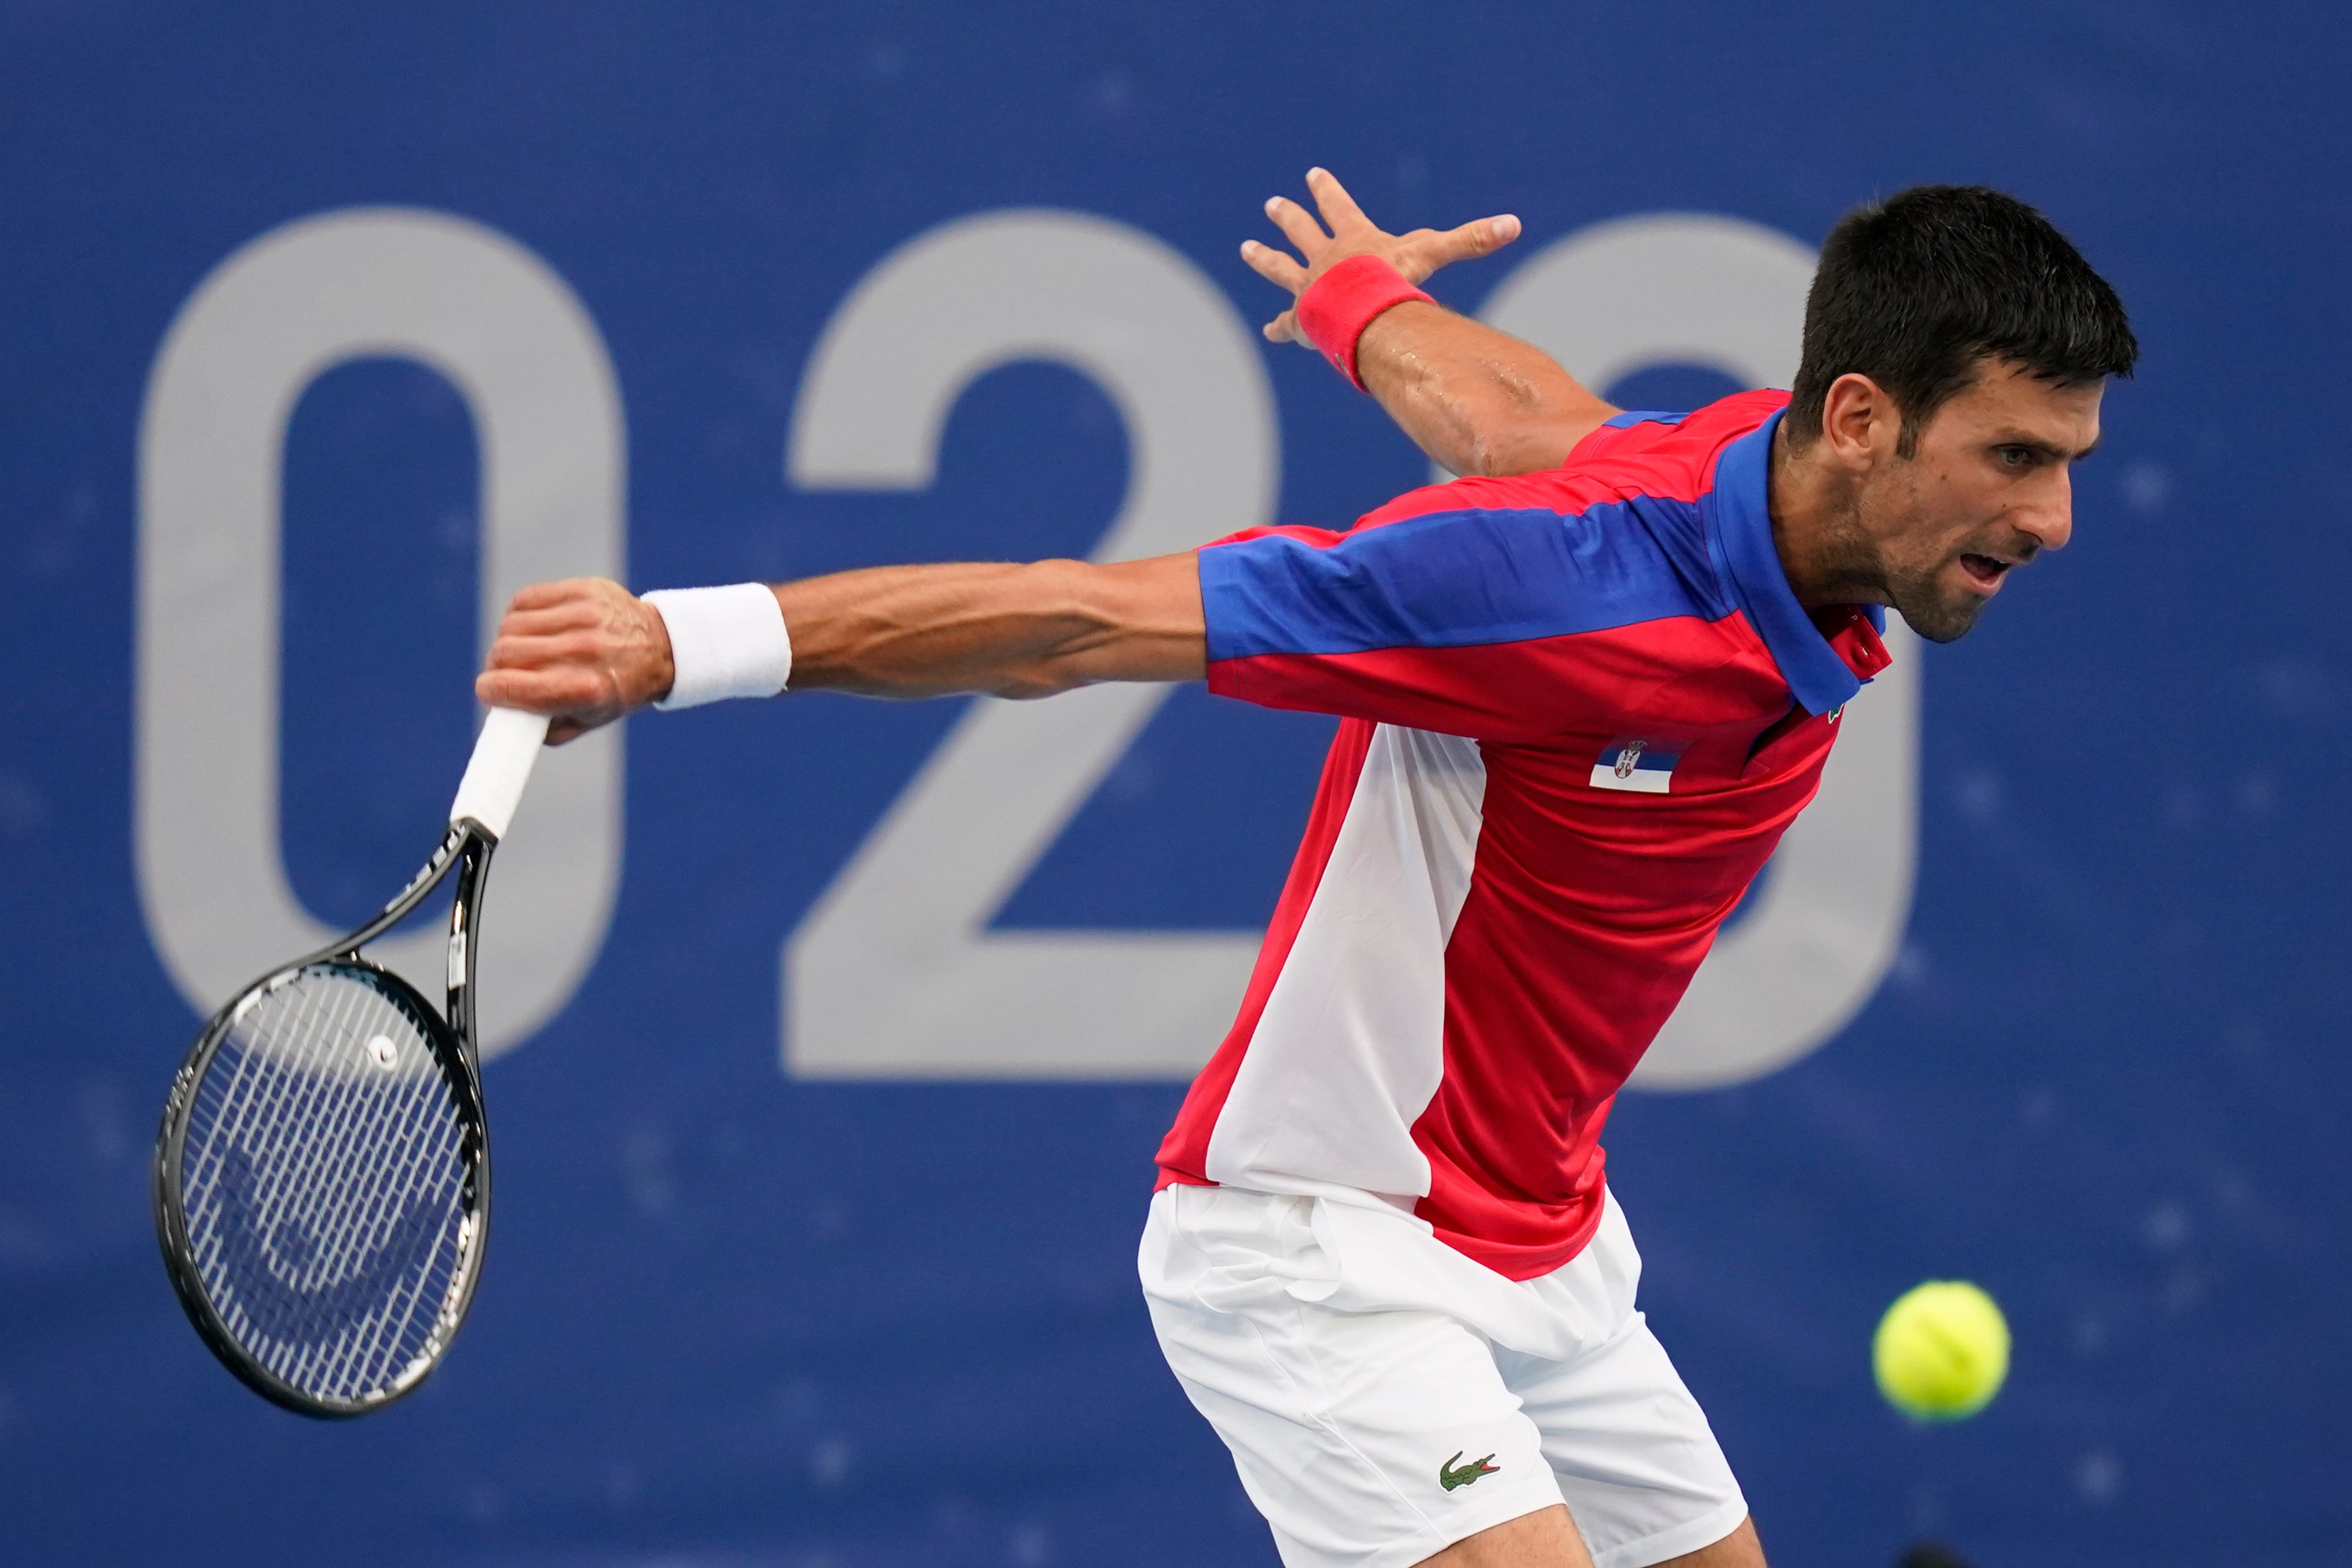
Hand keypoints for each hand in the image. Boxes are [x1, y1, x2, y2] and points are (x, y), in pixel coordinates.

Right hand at [474, 577, 674, 743]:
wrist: (661, 647)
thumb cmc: (616, 689)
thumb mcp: (586, 720)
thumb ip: (540, 726)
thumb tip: (501, 715)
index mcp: (587, 689)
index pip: (513, 686)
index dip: (490, 691)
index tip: (488, 691)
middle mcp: (586, 650)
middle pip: (505, 652)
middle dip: (497, 667)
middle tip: (506, 673)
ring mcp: (585, 615)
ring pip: (511, 624)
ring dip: (508, 640)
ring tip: (525, 650)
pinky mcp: (583, 590)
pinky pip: (526, 599)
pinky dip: (521, 615)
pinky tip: (533, 627)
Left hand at [1241, 167, 1521, 346]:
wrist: (1362, 315)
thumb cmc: (1396, 281)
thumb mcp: (1434, 255)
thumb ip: (1471, 240)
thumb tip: (1513, 225)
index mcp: (1353, 240)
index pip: (1338, 207)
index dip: (1327, 191)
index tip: (1313, 174)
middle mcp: (1325, 260)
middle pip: (1302, 232)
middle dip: (1289, 217)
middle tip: (1273, 205)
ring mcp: (1309, 289)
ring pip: (1281, 270)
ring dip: (1265, 258)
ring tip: (1246, 248)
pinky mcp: (1302, 322)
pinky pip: (1288, 324)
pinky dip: (1279, 328)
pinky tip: (1267, 330)